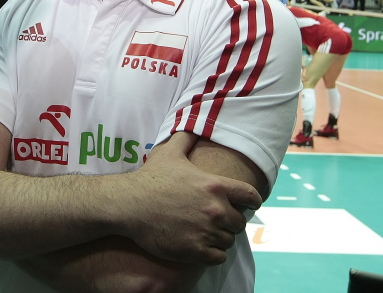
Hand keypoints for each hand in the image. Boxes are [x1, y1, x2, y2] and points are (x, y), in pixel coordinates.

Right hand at [117, 132, 260, 265]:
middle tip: (217, 220)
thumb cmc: (150, 178)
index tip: (250, 205)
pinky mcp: (195, 250)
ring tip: (207, 233)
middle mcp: (216, 209)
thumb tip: (194, 125)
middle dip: (231, 221)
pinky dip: (213, 254)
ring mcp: (206, 231)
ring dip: (221, 238)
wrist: (129, 205)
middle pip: (239, 222)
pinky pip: (218, 257)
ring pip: (229, 240)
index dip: (253, 201)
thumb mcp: (170, 153)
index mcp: (215, 185)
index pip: (251, 196)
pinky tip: (202, 247)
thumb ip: (186, 138)